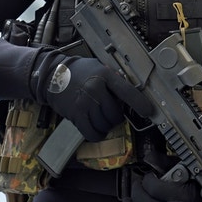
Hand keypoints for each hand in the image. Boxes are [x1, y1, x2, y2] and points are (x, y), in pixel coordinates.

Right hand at [32, 53, 151, 140]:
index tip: (148, 112)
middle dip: (116, 117)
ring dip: (105, 126)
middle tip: (110, 112)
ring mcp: (85, 103)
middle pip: (115, 114)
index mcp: (105, 76)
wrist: (52, 75)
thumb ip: (113, 79)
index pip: (127, 92)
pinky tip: (97, 130)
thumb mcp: (98, 67)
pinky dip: (97, 134)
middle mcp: (95, 89)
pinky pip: (92, 132)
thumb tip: (130, 93)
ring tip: (101, 118)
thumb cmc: (78, 71)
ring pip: (105, 125)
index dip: (140, 104)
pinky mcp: (76, 115)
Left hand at [122, 170, 201, 201]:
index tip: (148, 176)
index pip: (155, 190)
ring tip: (128, 200)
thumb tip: (148, 157)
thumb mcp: (185, 169)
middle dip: (137, 192)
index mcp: (183, 198)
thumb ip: (164, 162)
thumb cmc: (200, 185)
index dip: (147, 180)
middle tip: (136, 184)